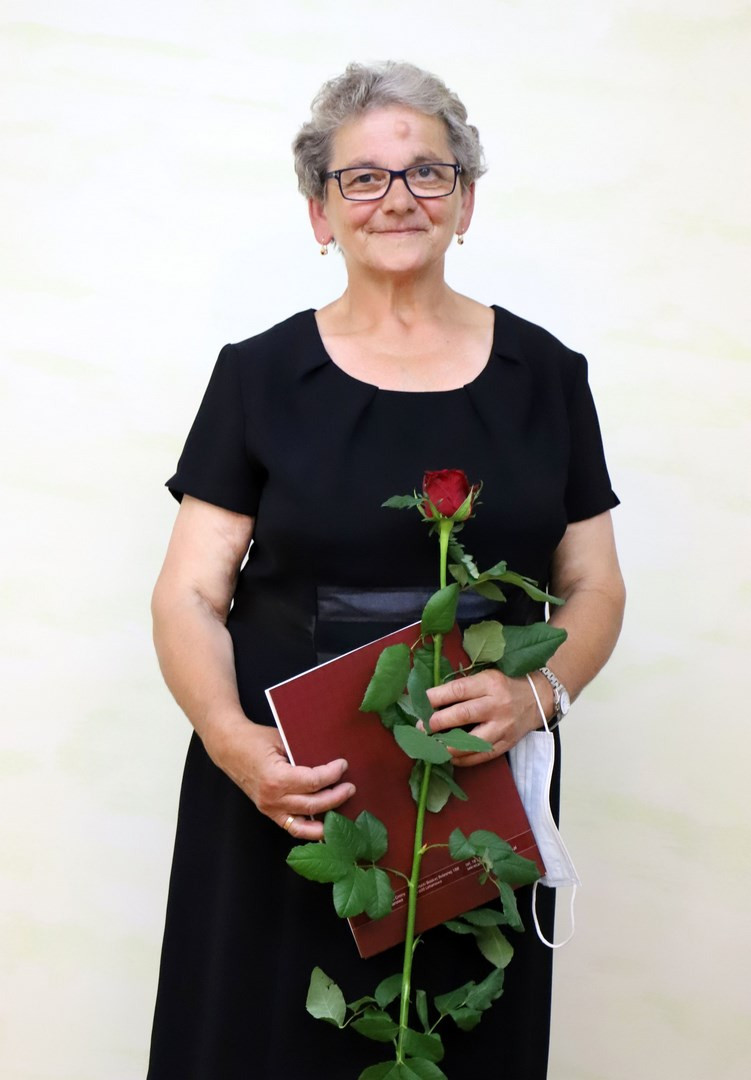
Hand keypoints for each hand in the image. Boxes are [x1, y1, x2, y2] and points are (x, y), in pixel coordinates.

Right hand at [206, 718, 355, 839]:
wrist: (229, 747)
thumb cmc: (255, 739)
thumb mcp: (282, 739)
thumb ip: (303, 753)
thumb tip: (330, 758)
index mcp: (276, 777)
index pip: (313, 781)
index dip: (332, 774)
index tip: (343, 765)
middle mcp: (272, 798)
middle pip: (313, 804)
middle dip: (336, 796)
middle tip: (350, 787)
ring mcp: (269, 808)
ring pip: (304, 823)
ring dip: (327, 817)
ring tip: (343, 808)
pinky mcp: (268, 812)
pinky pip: (292, 828)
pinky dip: (309, 830)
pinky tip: (325, 827)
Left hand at [425, 669, 540, 766]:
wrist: (538, 698)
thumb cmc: (504, 686)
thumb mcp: (486, 677)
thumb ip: (463, 688)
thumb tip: (431, 701)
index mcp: (490, 684)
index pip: (458, 690)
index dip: (436, 697)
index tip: (420, 703)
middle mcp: (497, 705)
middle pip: (463, 714)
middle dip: (437, 722)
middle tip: (421, 728)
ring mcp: (503, 727)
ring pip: (472, 740)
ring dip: (447, 745)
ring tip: (431, 746)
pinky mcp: (506, 743)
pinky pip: (481, 756)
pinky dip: (463, 759)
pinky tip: (449, 756)